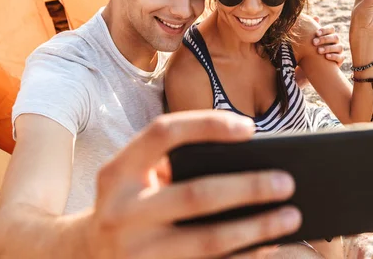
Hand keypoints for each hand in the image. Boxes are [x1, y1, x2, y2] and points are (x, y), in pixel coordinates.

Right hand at [85, 111, 300, 258]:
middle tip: (287, 181)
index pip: (163, 133)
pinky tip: (268, 245)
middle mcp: (122, 212)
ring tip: (290, 215)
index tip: (249, 128)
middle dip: (248, 188)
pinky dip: (243, 258)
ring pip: (207, 242)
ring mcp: (136, 253)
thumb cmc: (126, 203)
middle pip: (196, 195)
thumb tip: (246, 161)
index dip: (208, 125)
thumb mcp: (133, 175)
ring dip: (256, 229)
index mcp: (118, 171)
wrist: (82, 255)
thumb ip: (173, 163)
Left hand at [312, 16, 343, 66]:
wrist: (315, 63)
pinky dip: (334, 56)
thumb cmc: (313, 47)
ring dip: (328, 48)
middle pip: (335, 37)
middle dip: (324, 39)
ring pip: (338, 47)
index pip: (331, 29)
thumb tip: (316, 17)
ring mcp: (339, 50)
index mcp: (330, 34)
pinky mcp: (340, 59)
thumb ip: (313, 28)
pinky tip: (326, 57)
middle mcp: (336, 41)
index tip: (316, 33)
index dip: (325, 30)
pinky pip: (340, 57)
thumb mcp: (312, 38)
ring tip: (319, 51)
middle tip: (314, 42)